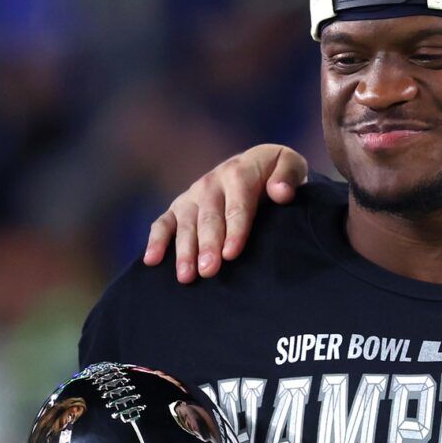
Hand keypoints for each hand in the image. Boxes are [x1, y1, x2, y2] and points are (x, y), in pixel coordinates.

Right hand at [143, 144, 308, 281]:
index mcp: (239, 172)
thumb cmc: (277, 175)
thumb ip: (289, 176)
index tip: (232, 254)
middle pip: (209, 218)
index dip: (234, 230)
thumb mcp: (291, 165)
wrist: (256, 165)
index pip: (237, 205)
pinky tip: (151, 262)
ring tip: (186, 277)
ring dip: (184, 250)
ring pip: (186, 224)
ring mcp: (193, 196)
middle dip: (208, 245)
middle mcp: (212, 183)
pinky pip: (163, 223)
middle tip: (208, 271)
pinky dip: (155, 241)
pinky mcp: (179, 207)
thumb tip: (280, 193)